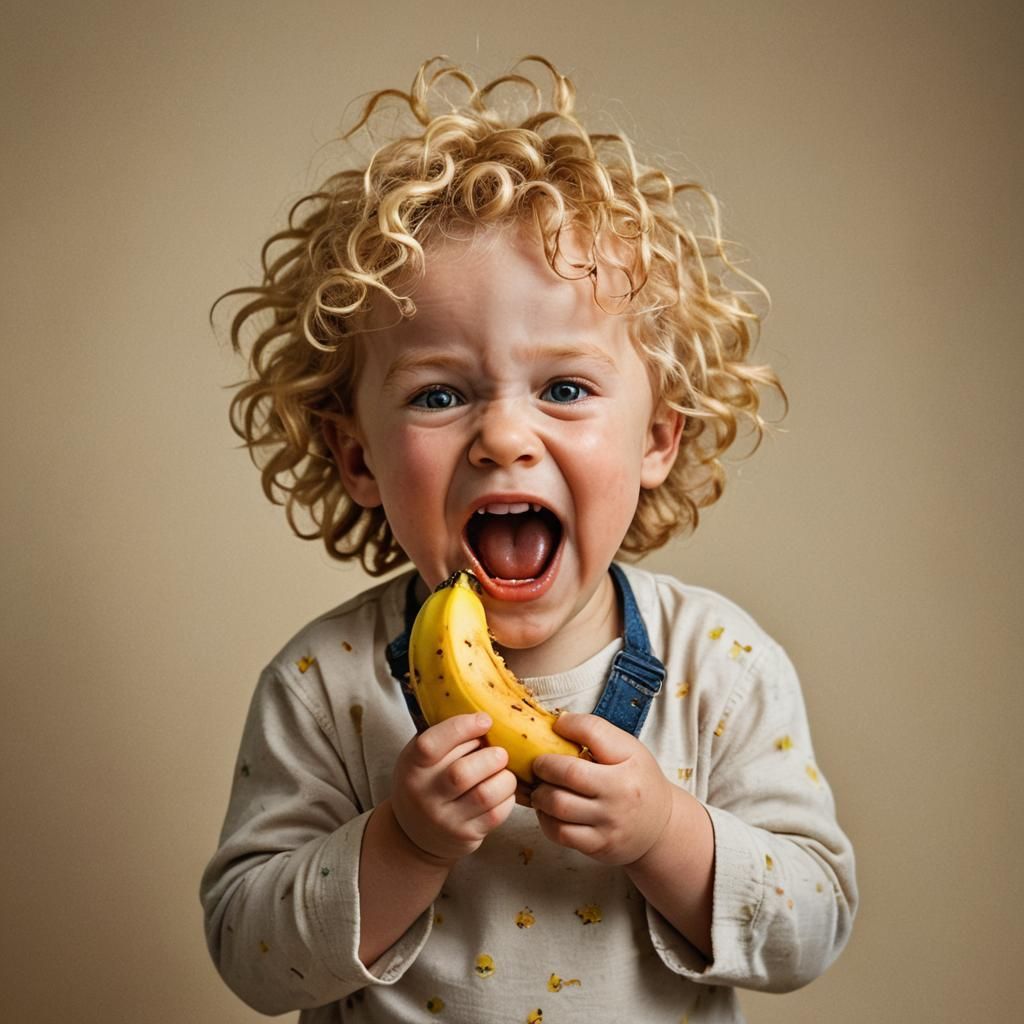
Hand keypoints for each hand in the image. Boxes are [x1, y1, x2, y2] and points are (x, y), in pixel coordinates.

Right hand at [390, 713, 517, 865]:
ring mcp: (444, 819)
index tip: (485, 720)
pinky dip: (507, 797)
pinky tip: (503, 789)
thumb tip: (484, 712)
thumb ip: (444, 737)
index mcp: (411, 767)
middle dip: (491, 757)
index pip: (431, 745)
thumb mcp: (421, 759)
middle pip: (462, 773)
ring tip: (504, 770)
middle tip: (500, 752)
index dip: (462, 728)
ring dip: (504, 777)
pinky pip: (496, 814)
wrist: (416, 835)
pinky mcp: (465, 836)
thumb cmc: (426, 783)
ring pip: (484, 795)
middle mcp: (423, 795)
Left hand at [531, 713, 672, 865]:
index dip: (568, 725)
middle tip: (538, 765)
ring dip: (540, 795)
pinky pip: (559, 833)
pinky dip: (545, 819)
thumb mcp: (629, 750)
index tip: (556, 727)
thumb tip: (558, 723)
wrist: (661, 827)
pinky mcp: (598, 846)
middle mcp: (620, 794)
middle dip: (543, 766)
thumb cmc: (637, 781)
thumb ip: (597, 734)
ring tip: (540, 788)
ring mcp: (609, 823)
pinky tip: (548, 810)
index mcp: (629, 763)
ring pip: (558, 806)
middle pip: (569, 774)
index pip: (593, 732)